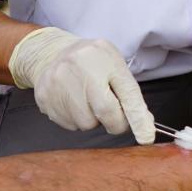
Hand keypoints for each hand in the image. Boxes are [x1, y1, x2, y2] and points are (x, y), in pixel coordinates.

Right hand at [8, 27, 154, 143]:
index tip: (147, 137)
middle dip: (116, 122)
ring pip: (87, 124)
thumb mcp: (114, 65)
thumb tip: (145, 123)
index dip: (138, 118)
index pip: (127, 93)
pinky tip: (72, 100)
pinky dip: (76, 118)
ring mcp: (59, 83)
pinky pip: (70, 124)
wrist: (51, 53)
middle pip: (106, 113)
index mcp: (104, 57)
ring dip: (93, 119)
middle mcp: (80, 68)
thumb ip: (129, 93)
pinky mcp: (45, 98)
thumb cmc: (91, 61)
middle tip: (113, 114)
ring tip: (86, 98)